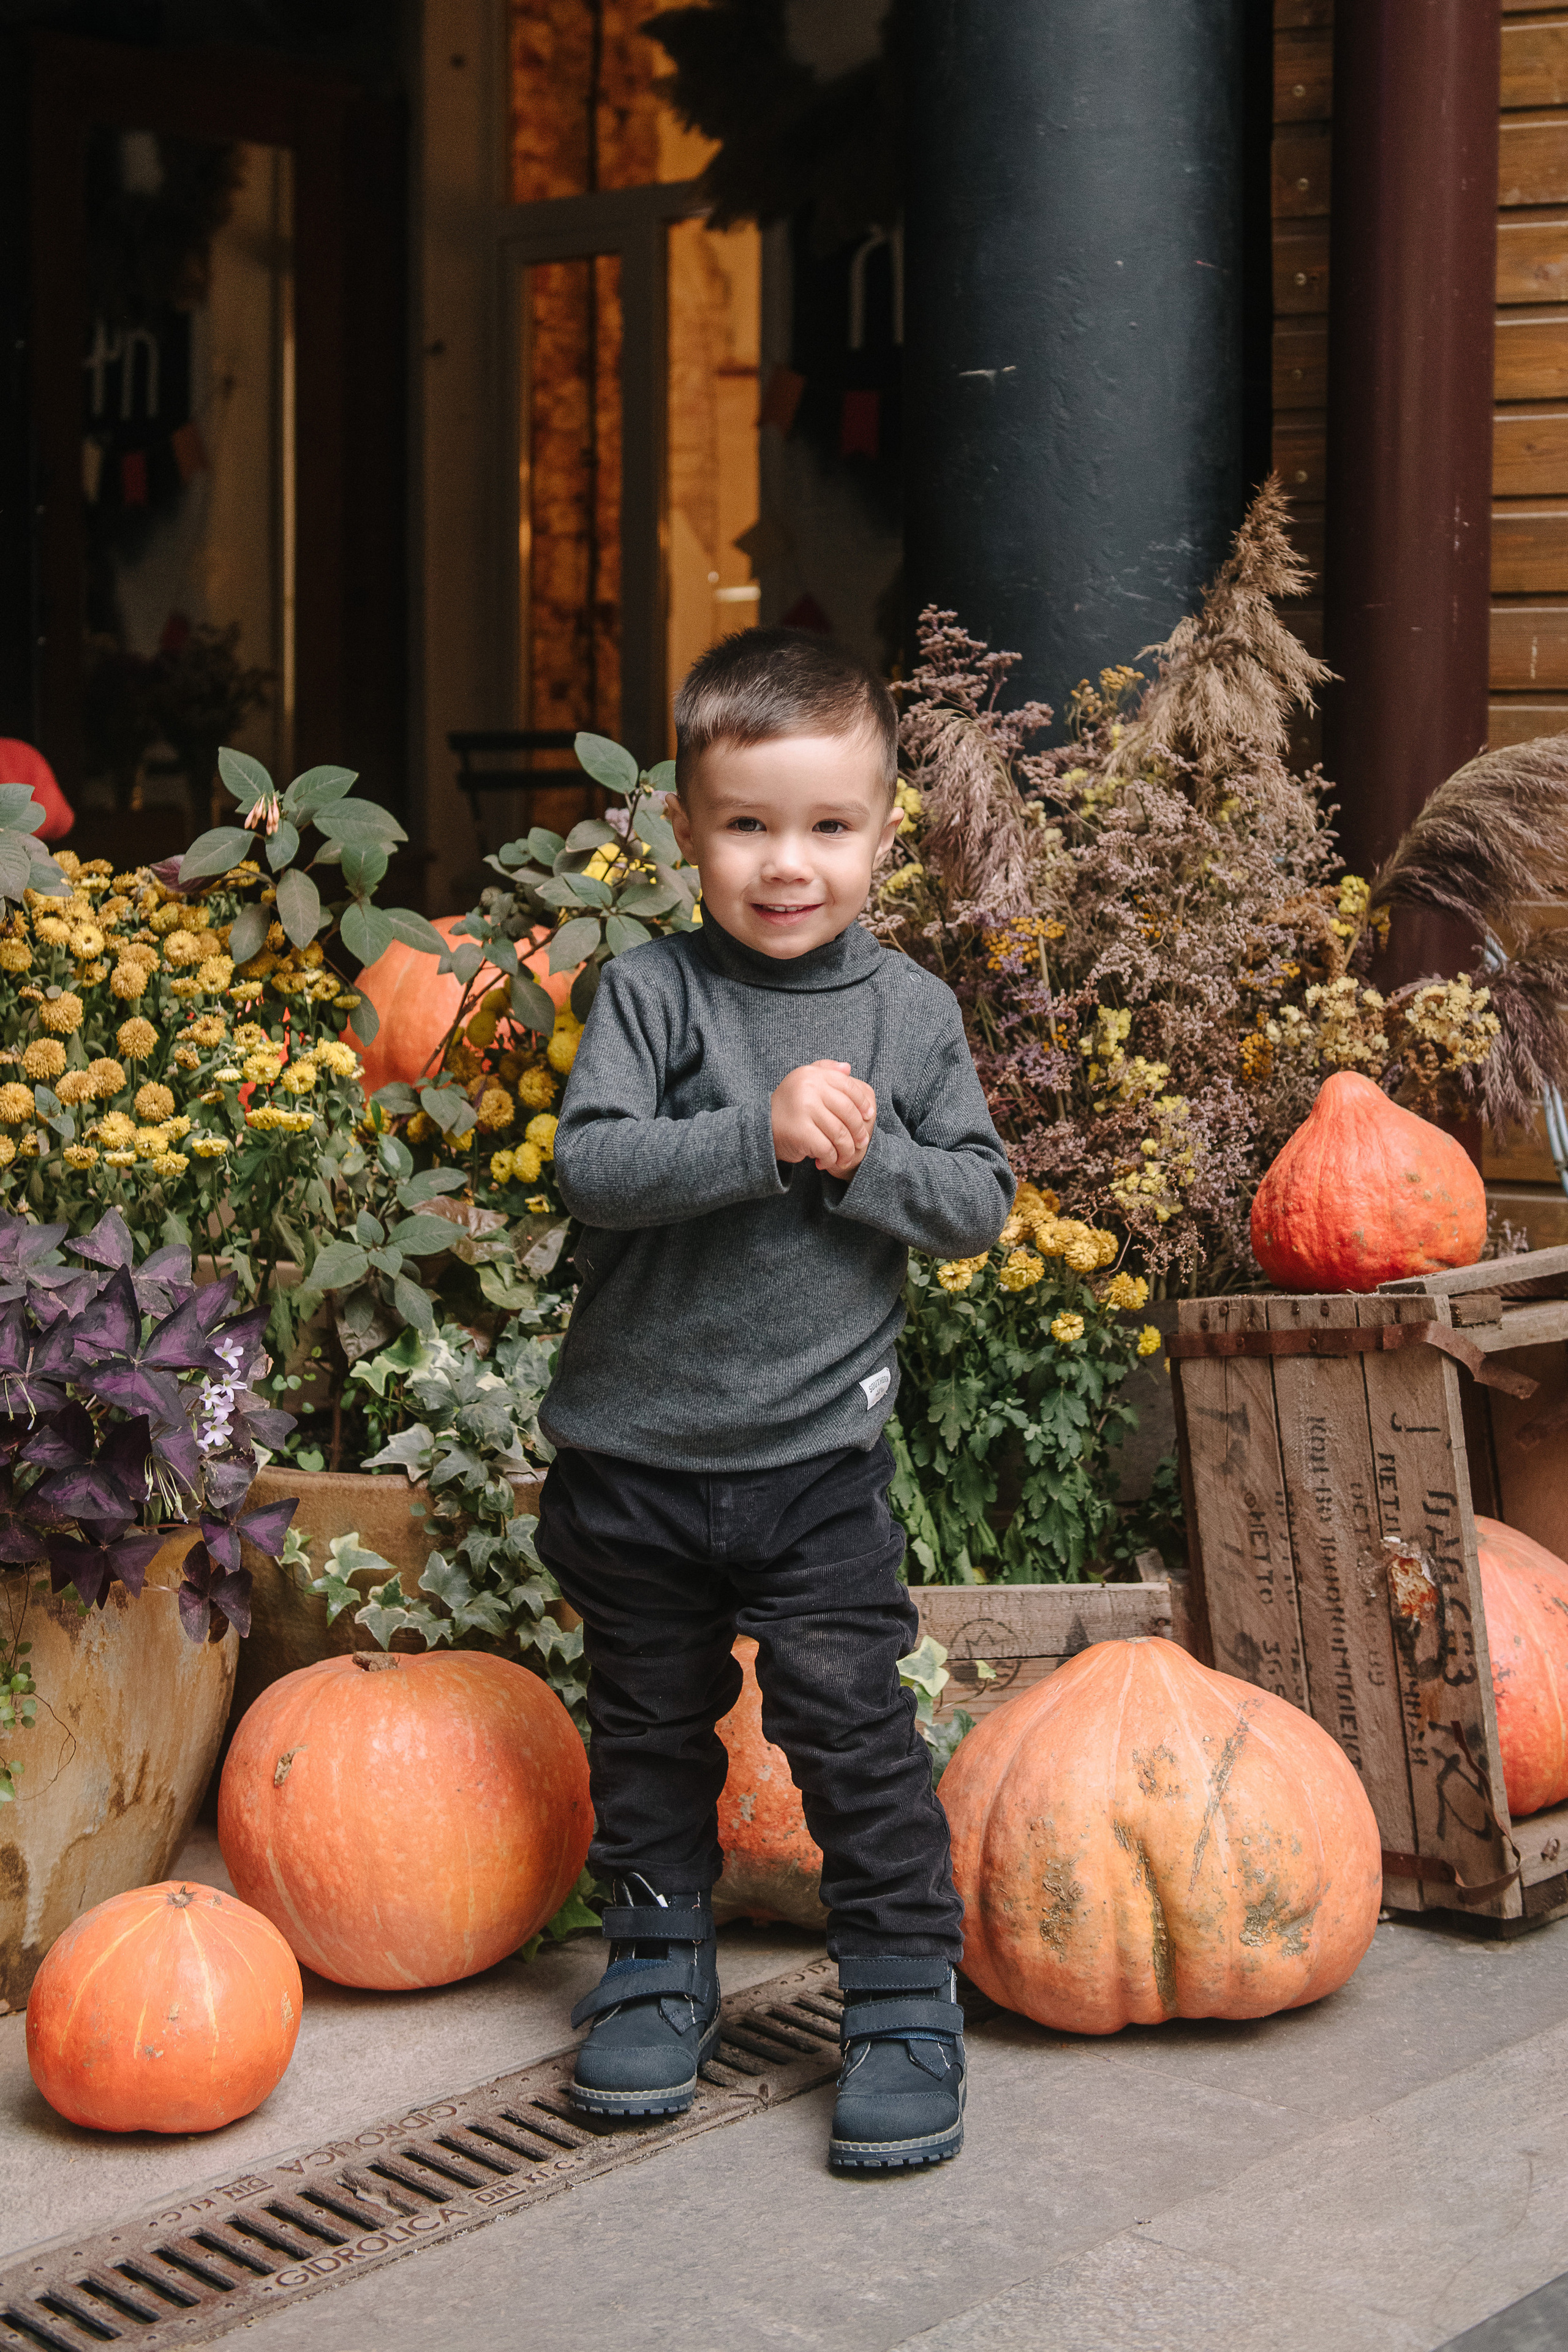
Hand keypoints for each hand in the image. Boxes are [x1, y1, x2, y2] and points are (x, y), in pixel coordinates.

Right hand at [771, 1061, 875, 1175]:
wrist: (760, 1129)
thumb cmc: (789, 1107)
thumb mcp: (804, 1082)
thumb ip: (825, 1071)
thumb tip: (848, 1068)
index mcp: (812, 1074)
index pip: (848, 1087)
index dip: (862, 1102)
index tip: (869, 1116)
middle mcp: (808, 1088)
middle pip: (848, 1111)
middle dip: (858, 1130)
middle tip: (862, 1142)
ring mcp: (804, 1109)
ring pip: (840, 1133)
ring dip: (846, 1150)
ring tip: (845, 1156)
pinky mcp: (801, 1132)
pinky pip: (827, 1148)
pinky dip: (831, 1159)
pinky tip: (826, 1161)